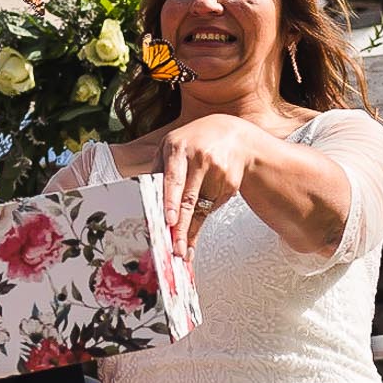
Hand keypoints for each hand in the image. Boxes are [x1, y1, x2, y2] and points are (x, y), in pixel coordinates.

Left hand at [154, 115, 263, 261]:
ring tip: (184, 247)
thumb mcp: (174, 144)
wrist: (235, 135)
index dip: (171, 201)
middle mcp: (199, 158)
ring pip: (202, 209)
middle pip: (189, 199)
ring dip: (192, 230)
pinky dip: (204, 217)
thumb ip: (159, 168)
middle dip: (181, 227)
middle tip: (176, 247)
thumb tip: (148, 197)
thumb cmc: (197, 140)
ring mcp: (218, 171)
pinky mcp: (231, 183)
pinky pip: (214, 207)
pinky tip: (198, 222)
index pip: (173, 178)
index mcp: (179, 148)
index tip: (169, 220)